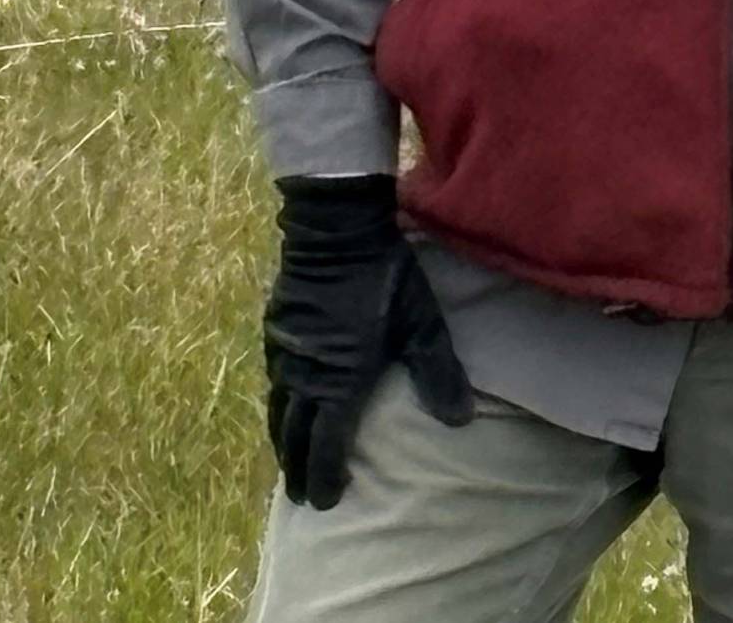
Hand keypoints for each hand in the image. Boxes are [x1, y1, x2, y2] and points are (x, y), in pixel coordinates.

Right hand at [262, 174, 474, 508]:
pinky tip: (283, 406)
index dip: (326, 477)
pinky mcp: (275, 330)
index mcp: (340, 381)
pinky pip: (272, 380)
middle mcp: (305, 375)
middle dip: (298, 469)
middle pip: (294, 435)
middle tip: (303, 497)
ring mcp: (286, 353)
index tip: (328, 502)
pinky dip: (277, 404)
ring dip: (283, 441)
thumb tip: (460, 420)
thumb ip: (437, 372)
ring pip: (278, 409)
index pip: (326, 445)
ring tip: (289, 463)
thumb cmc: (384, 278)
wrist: (336, 229)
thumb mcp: (421, 323)